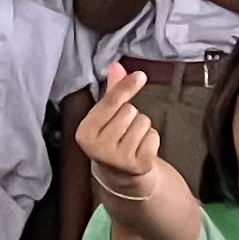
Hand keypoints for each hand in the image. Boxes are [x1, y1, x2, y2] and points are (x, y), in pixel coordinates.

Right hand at [74, 67, 162, 200]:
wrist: (119, 173)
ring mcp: (118, 159)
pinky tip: (140, 148)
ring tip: (131, 139)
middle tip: (123, 130)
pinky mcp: (138, 165)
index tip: (141, 75)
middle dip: (131, 116)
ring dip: (142, 127)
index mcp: (84, 132)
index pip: (111, 102)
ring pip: (143, 122)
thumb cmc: (112, 137)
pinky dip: (151, 139)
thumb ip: (112, 90)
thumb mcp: (107, 115)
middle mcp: (98, 147)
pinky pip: (154, 136)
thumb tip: (116, 66)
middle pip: (130, 111)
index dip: (127, 87)